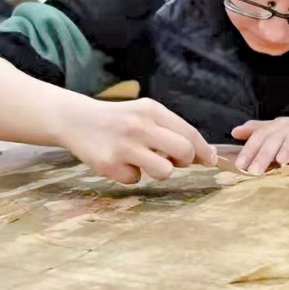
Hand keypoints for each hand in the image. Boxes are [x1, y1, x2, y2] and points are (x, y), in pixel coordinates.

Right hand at [57, 97, 217, 183]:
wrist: (76, 120)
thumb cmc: (120, 120)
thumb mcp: (145, 115)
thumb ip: (171, 130)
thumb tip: (203, 156)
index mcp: (151, 110)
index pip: (188, 132)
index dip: (204, 150)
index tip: (212, 161)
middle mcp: (139, 126)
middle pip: (183, 152)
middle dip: (187, 161)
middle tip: (177, 161)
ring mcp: (123, 146)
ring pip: (164, 171)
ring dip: (161, 171)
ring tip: (146, 161)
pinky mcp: (108, 164)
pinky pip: (136, 179)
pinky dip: (132, 174)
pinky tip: (120, 162)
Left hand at [231, 117, 288, 174]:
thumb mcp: (281, 132)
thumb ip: (259, 131)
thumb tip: (234, 132)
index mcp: (280, 126)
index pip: (261, 135)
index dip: (250, 149)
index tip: (240, 165)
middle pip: (275, 137)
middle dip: (264, 153)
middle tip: (254, 171)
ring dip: (287, 147)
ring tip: (280, 162)